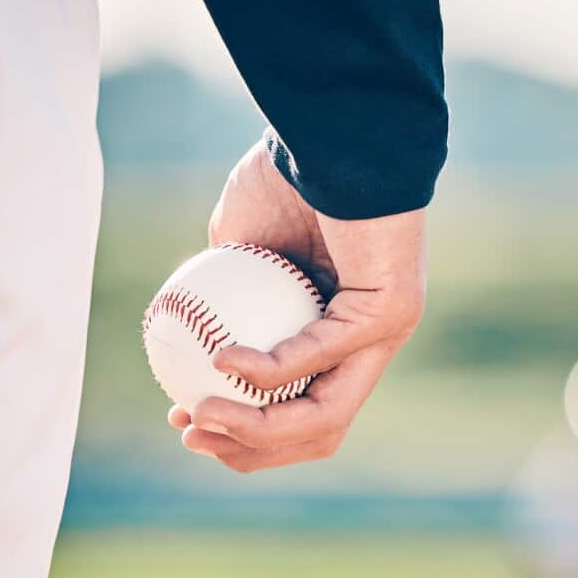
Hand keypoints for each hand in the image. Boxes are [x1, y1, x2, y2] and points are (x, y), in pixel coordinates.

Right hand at [167, 144, 425, 471]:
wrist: (334, 130)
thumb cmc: (291, 176)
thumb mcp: (242, 241)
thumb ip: (226, 290)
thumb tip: (189, 330)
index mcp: (341, 331)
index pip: (301, 408)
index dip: (244, 429)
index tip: (185, 419)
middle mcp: (371, 341)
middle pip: (316, 430)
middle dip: (248, 447)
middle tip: (190, 432)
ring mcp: (387, 330)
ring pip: (326, 414)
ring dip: (256, 427)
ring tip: (200, 415)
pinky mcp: (391, 309)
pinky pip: (322, 353)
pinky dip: (269, 369)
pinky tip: (224, 362)